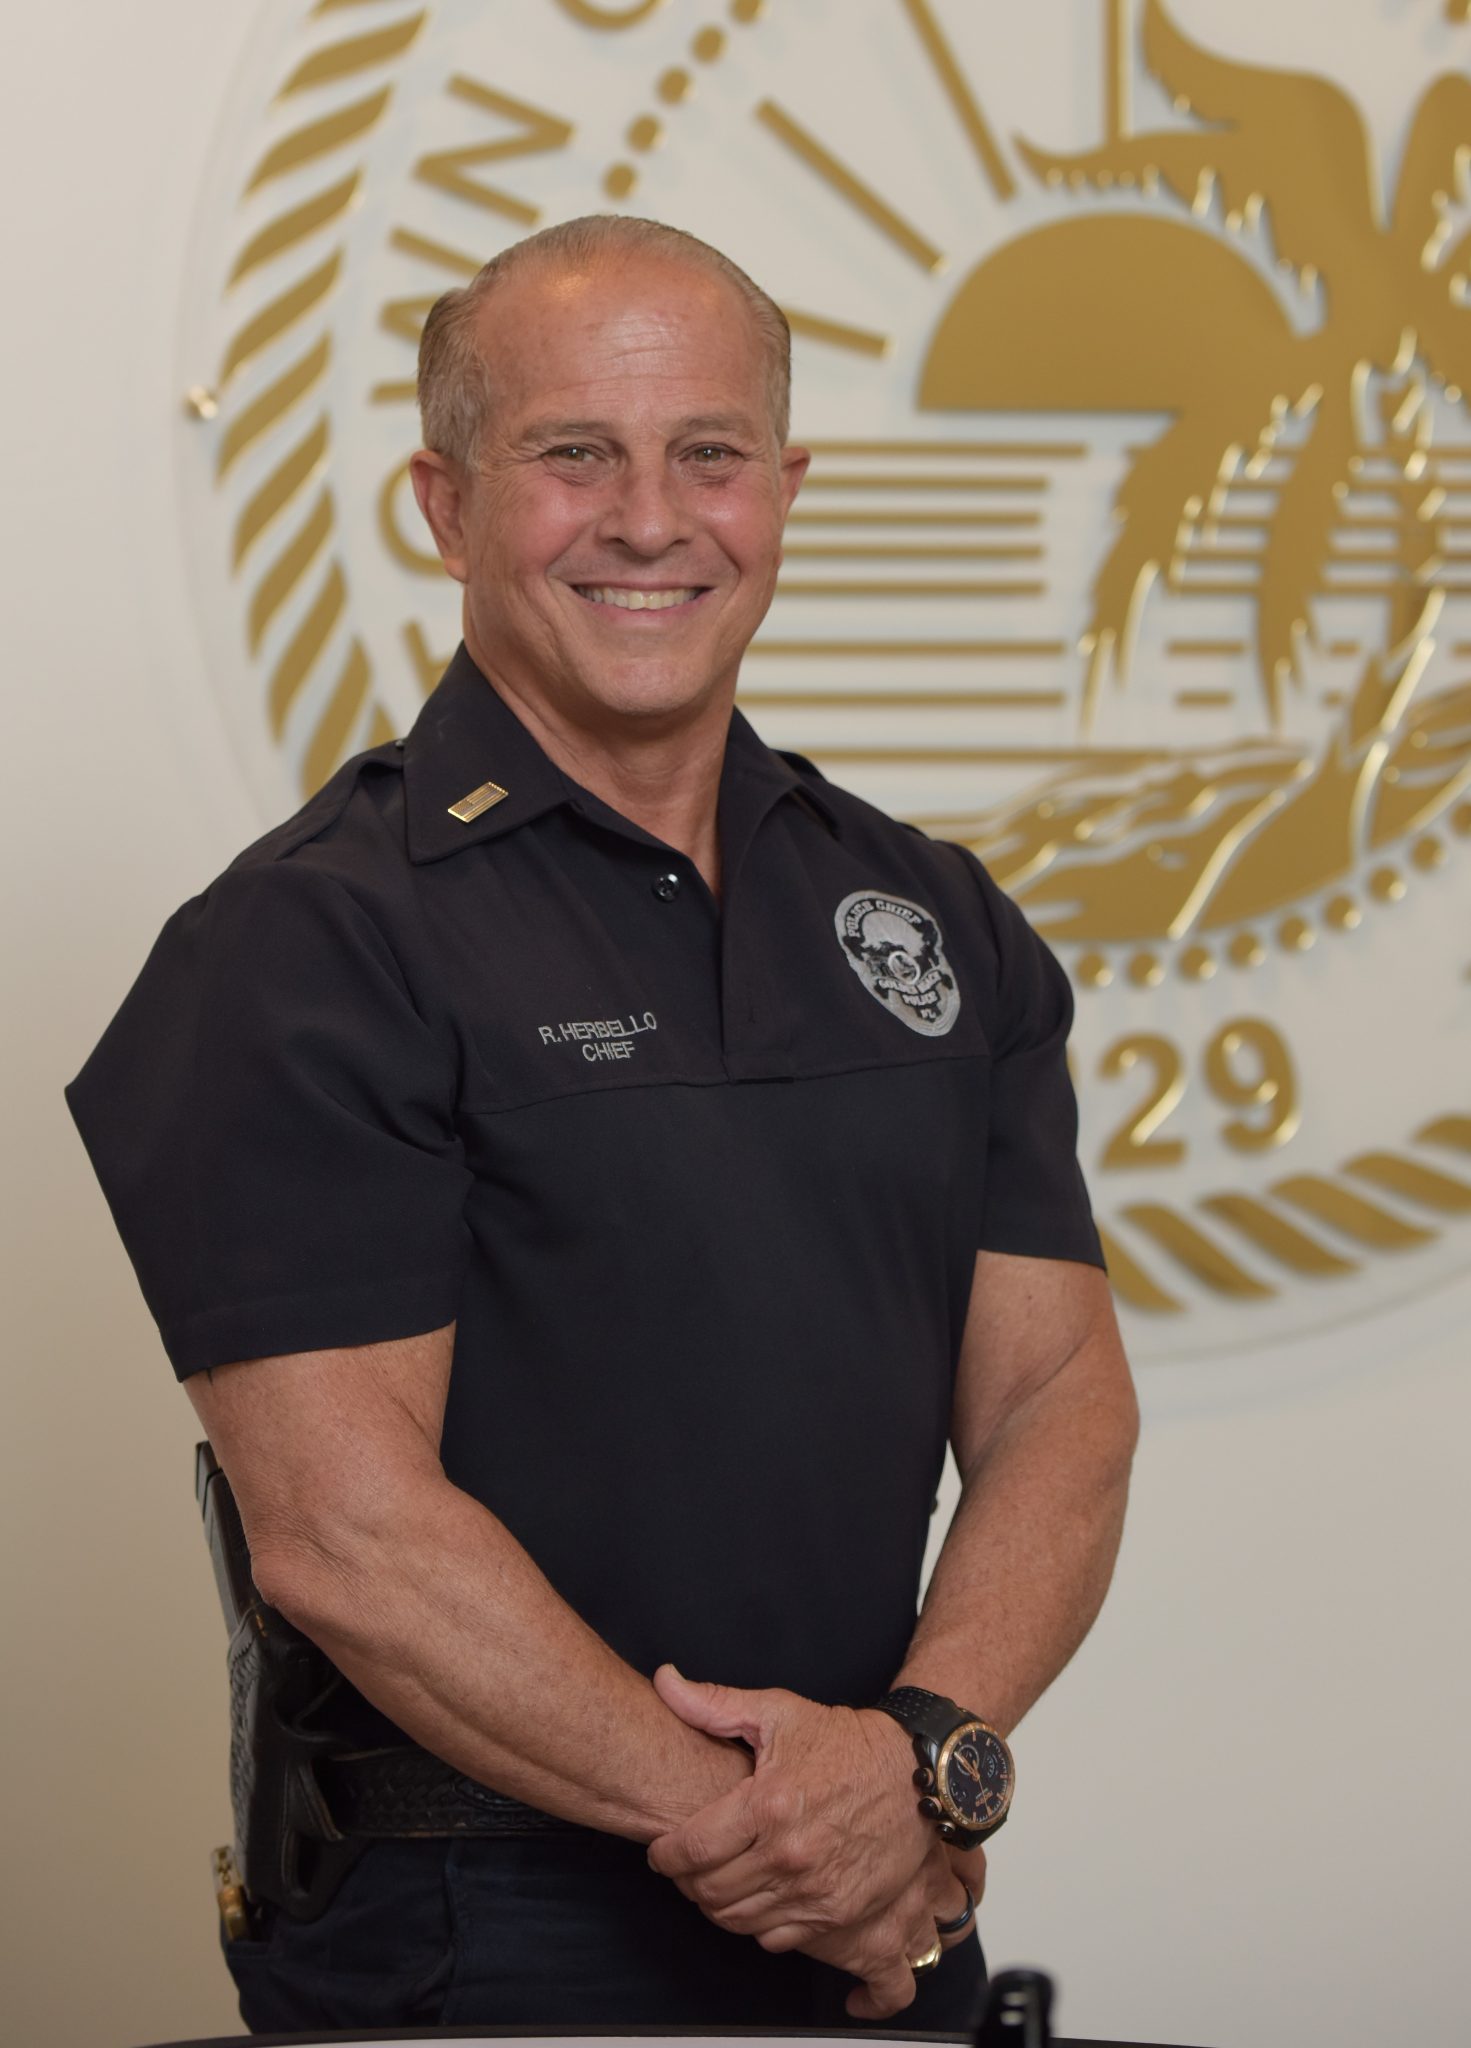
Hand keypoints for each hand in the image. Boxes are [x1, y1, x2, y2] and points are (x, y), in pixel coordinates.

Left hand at [647, 1666, 975, 2018]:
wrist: (917, 1774)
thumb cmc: (846, 1741)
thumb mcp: (780, 1711)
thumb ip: (714, 1702)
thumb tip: (664, 1680)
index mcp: (767, 1805)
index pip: (692, 1851)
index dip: (665, 1856)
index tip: (660, 1852)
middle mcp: (788, 1855)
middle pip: (708, 1892)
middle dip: (686, 1882)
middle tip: (686, 1867)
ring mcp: (815, 1891)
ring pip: (737, 1920)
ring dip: (716, 1905)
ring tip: (715, 1882)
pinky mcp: (838, 1914)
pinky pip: (776, 1938)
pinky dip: (756, 1925)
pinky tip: (755, 1898)